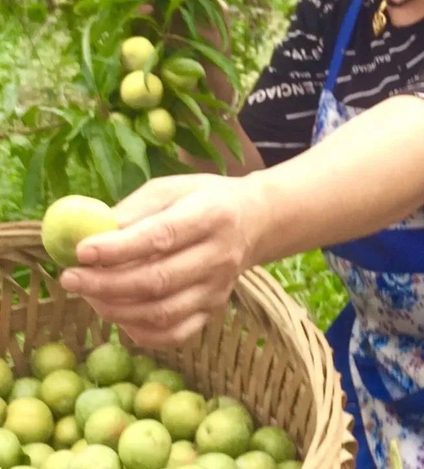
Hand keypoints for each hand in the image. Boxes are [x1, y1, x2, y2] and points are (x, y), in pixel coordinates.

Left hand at [59, 174, 265, 346]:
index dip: (118, 248)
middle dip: (106, 283)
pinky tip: (117, 312)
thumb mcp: (171, 189)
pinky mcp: (213, 310)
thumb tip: (87, 233)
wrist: (254, 221)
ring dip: (115, 308)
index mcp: (210, 215)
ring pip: (162, 312)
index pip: (161, 236)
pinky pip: (173, 333)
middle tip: (70, 278)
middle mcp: (219, 255)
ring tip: (87, 293)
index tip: (80, 251)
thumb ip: (133, 210)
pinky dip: (138, 330)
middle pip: (158, 280)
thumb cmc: (204, 199)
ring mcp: (218, 288)